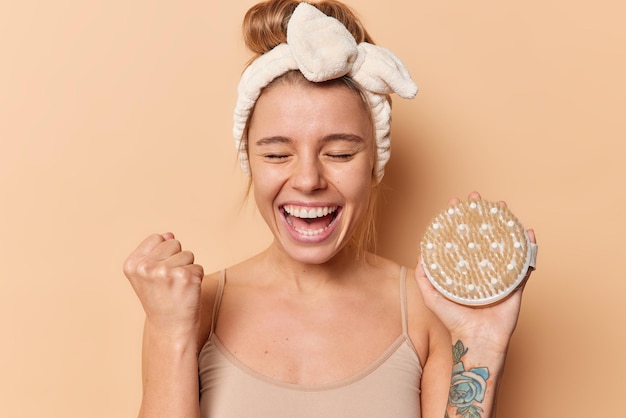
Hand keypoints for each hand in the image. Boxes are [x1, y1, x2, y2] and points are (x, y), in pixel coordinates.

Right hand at [123, 233, 203, 337]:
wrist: (170, 329)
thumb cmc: (161, 300)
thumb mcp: (149, 275)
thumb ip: (156, 251)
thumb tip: (169, 234)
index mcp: (132, 264)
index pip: (157, 238)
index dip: (163, 254)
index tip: (158, 275)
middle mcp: (146, 267)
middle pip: (174, 243)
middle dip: (176, 260)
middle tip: (170, 283)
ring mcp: (165, 271)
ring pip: (188, 254)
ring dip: (187, 269)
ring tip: (178, 288)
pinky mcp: (185, 277)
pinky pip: (198, 267)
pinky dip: (196, 279)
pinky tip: (187, 293)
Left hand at [415, 192, 536, 352]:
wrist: (476, 340)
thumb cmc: (453, 321)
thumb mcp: (432, 296)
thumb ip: (425, 277)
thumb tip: (421, 253)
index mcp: (465, 269)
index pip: (461, 238)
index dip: (458, 220)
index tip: (455, 204)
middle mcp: (482, 268)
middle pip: (482, 234)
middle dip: (480, 214)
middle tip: (477, 198)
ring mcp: (499, 274)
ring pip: (504, 242)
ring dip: (505, 222)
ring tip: (502, 206)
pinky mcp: (515, 284)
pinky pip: (525, 263)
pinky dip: (529, 248)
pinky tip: (528, 233)